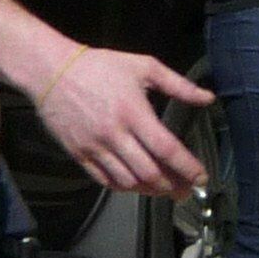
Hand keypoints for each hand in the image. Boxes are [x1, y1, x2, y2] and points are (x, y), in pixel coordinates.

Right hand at [32, 47, 210, 197]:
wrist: (50, 71)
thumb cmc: (100, 66)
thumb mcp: (144, 66)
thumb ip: (179, 85)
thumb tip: (208, 98)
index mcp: (134, 113)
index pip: (166, 149)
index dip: (187, 167)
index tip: (201, 177)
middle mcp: (114, 134)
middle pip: (148, 172)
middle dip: (172, 186)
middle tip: (186, 190)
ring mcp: (94, 146)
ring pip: (127, 181)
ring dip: (149, 190)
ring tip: (165, 190)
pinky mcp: (78, 153)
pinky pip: (103, 180)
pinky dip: (123, 187)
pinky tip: (136, 185)